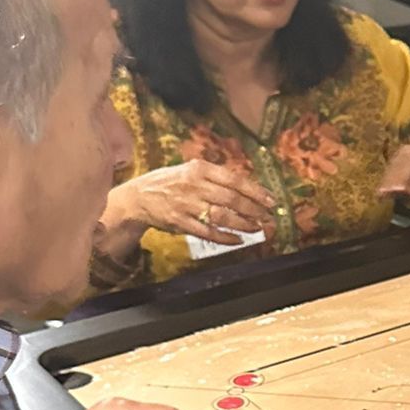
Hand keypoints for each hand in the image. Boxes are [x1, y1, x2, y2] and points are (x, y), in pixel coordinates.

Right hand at [107, 159, 275, 248]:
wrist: (139, 196)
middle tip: (268, 217)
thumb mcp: (190, 170)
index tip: (270, 200)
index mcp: (199, 169)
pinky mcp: (181, 223)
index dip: (255, 191)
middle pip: (231, 199)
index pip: (234, 179)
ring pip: (222, 216)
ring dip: (243, 224)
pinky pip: (208, 232)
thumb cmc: (170, 182)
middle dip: (254, 210)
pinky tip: (238, 240)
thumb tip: (246, 186)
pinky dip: (225, 237)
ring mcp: (187, 205)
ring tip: (257, 228)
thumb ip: (215, 177)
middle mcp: (194, 185)